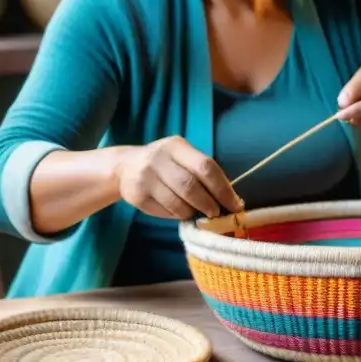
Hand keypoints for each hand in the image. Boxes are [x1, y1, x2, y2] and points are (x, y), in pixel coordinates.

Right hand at [113, 136, 243, 219]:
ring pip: (178, 203)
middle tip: (216, 213)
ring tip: (197, 212)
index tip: (235, 204)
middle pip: (191, 186)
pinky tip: (179, 211)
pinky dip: (177, 215)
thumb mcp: (182, 157)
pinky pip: (165, 212)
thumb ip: (203, 172)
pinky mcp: (137, 195)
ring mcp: (145, 177)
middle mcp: (159, 158)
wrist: (125, 166)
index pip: (206, 167)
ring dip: (193, 212)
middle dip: (209, 204)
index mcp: (176, 146)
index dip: (223, 188)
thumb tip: (232, 198)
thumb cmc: (164, 164)